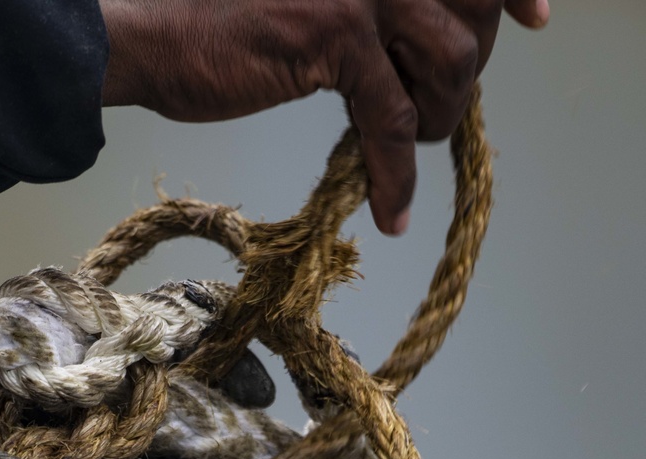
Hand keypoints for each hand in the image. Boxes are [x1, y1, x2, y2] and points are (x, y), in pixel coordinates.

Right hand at [100, 0, 548, 234]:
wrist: (152, 38)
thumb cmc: (215, 27)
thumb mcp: (308, 5)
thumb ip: (366, 12)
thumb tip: (413, 47)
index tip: (535, 18)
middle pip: (473, 13)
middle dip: (465, 77)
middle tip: (434, 114)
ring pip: (451, 62)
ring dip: (439, 120)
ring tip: (408, 150)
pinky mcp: (336, 36)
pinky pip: (394, 119)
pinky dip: (398, 174)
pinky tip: (390, 211)